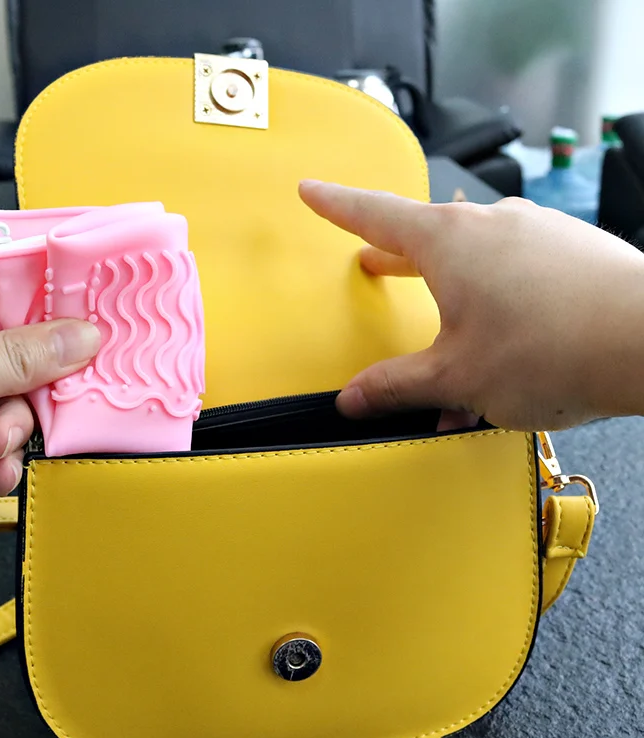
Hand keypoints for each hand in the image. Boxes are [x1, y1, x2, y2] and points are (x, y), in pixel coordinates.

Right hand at [299, 181, 643, 430]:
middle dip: (395, 258)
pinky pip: (517, 274)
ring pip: (476, 263)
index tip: (312, 191)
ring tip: (444, 341)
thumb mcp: (456, 377)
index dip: (336, 205)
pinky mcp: (572, 252)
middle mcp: (491, 225)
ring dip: (452, 298)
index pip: (374, 215)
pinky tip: (502, 352)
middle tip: (372, 264)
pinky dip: (497, 306)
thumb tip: (353, 399)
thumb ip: (397, 386)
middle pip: (426, 238)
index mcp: (448, 242)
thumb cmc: (551, 349)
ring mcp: (536, 234)